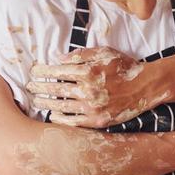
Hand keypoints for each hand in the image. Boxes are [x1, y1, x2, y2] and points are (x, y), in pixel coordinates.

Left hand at [26, 47, 149, 127]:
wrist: (145, 87)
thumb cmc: (124, 67)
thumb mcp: (103, 52)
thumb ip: (80, 55)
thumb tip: (58, 59)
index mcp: (87, 70)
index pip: (56, 71)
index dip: (42, 71)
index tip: (33, 72)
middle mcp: (87, 90)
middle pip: (55, 89)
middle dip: (39, 88)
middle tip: (29, 87)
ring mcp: (92, 107)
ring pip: (61, 106)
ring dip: (45, 104)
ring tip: (36, 102)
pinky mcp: (97, 121)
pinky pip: (73, 122)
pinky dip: (60, 120)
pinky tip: (52, 117)